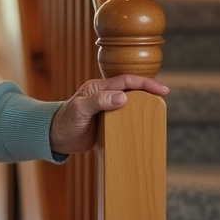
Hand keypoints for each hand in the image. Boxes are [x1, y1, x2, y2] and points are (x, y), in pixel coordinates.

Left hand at [49, 74, 168, 154]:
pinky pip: (125, 116)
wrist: (55, 138)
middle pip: (131, 89)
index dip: (145, 83)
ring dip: (143, 105)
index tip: (162, 90)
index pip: (126, 81)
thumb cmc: (64, 122)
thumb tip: (123, 97)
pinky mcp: (107, 121)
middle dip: (148, 91)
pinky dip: (136, 118)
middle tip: (164, 98)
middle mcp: (104, 95)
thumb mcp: (80, 110)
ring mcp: (106, 108)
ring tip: (158, 110)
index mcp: (98, 87)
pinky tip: (144, 125)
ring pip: (130, 102)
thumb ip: (99, 102)